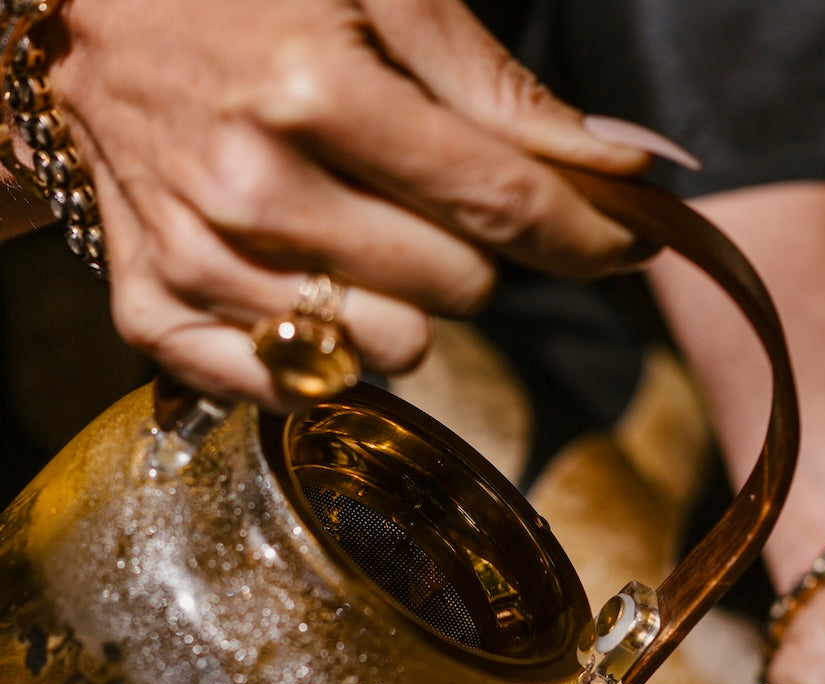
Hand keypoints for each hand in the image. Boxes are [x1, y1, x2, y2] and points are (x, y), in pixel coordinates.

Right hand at [45, 0, 655, 407]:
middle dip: (472, 249)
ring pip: (391, 351)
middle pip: (459, 292)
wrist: (81, 23)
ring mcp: (200, 262)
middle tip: (424, 195)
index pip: (502, 207)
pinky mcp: (157, 313)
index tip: (627, 243)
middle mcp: (253, 190)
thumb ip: (502, 90)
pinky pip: (294, 389)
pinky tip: (311, 287)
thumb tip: (625, 166)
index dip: (587, 236)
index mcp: (315, 92)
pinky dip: (325, 352)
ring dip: (405, 303)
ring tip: (359, 233)